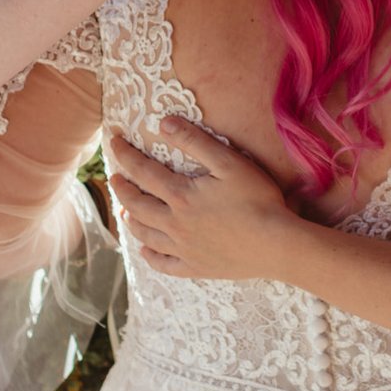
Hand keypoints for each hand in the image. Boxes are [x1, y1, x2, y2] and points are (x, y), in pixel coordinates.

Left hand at [106, 121, 300, 282]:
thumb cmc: (258, 199)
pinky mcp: (195, 267)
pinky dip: (149, 256)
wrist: (276, 245)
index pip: (143, 171)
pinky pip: (163, 264)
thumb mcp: (229, 162)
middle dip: (121, 189)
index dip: (125, 154)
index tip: (114, 142)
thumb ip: (195, 141)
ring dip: (131, 220)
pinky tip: (145, 250)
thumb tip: (164, 123)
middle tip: (114, 178)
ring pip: (145, 235)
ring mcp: (183, 249)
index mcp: (181, 196)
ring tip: (124, 212)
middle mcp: (175, 224)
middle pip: (137, 205)